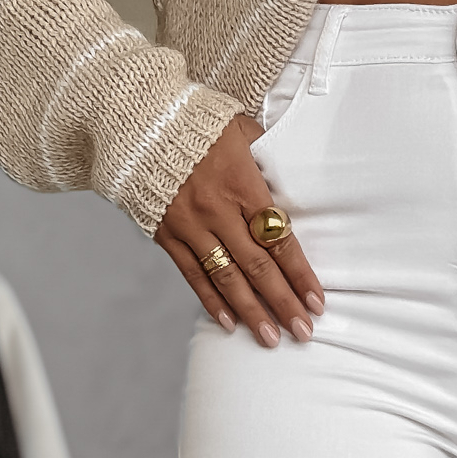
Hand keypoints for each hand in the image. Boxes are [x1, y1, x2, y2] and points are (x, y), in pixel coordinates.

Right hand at [154, 114, 324, 345]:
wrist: (139, 118)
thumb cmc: (198, 121)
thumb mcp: (241, 128)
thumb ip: (268, 159)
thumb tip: (294, 181)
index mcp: (242, 184)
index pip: (279, 239)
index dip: (300, 274)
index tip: (317, 301)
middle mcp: (217, 210)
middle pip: (258, 266)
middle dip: (283, 303)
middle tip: (304, 332)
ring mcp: (190, 225)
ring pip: (226, 278)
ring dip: (251, 312)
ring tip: (271, 339)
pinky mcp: (167, 234)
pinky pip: (193, 274)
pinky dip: (211, 300)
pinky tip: (229, 323)